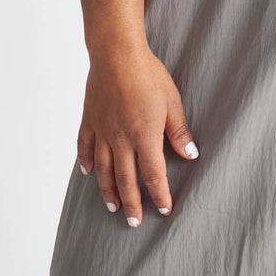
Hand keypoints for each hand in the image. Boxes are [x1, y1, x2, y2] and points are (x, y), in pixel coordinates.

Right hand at [77, 41, 198, 223]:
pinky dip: (85, 162)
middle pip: (126, 180)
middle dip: (132, 204)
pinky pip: (84, 146)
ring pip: (104, 170)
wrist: (116, 53)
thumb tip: (191, 154)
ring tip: (112, 207)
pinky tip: (87, 173)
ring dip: (108, 191)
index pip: (153, 175)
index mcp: (144, 136)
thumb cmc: (148, 74)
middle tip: (134, 223)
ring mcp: (102, 131)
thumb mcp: (172, 101)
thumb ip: (179, 130)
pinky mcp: (89, 119)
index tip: (164, 210)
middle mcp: (121, 139)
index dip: (159, 195)